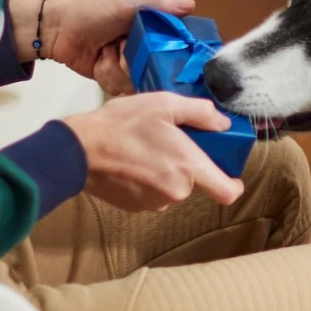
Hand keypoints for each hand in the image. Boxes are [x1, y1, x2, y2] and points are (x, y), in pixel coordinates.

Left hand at [12, 0, 194, 95]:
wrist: (59, 26)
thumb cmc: (95, 10)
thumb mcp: (129, 2)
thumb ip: (159, 3)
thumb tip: (191, 5)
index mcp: (156, 33)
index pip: (178, 51)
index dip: (175, 58)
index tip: (165, 56)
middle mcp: (147, 52)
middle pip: (158, 73)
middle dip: (137, 63)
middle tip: (122, 47)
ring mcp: (130, 69)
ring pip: (137, 84)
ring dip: (117, 68)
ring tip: (105, 51)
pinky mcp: (114, 81)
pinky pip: (120, 90)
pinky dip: (107, 76)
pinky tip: (98, 62)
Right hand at [63, 94, 244, 210]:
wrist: (77, 150)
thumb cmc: (123, 123)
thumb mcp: (165, 104)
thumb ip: (201, 113)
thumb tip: (223, 124)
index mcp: (189, 168)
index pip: (227, 192)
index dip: (233, 184)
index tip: (228, 172)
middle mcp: (176, 191)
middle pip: (196, 181)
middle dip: (187, 163)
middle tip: (169, 140)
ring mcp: (154, 203)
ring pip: (173, 186)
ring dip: (166, 170)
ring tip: (146, 148)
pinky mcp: (135, 207)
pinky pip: (153, 193)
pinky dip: (148, 179)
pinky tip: (133, 161)